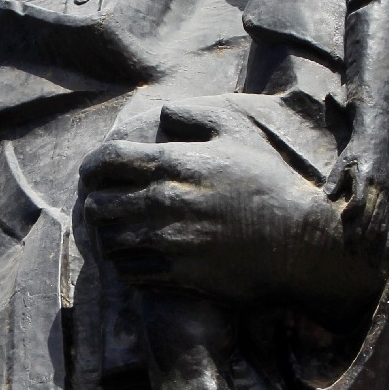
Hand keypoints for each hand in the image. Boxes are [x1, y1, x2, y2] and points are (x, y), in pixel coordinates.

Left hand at [79, 95, 386, 324]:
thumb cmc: (269, 183)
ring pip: (110, 240)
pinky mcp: (179, 273)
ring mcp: (169, 240)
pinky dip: (124, 266)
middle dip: (95, 205)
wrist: (298, 240)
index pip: (108, 161)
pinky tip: (134, 260)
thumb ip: (194, 118)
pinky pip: (131, 272)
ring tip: (114, 236)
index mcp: (174, 164)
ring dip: (107, 237)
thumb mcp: (237, 134)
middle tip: (101, 209)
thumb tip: (164, 116)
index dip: (91, 167)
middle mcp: (164, 201)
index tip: (90, 176)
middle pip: (100, 204)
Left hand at [325, 106, 388, 257]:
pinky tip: (375, 242)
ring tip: (362, 252)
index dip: (352, 212)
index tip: (343, 220)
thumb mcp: (345, 159)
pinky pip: (387, 217)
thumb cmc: (359, 149)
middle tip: (350, 249)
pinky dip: (381, 231)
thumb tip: (327, 195)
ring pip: (382, 219)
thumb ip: (336, 177)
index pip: (360, 200)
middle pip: (372, 215)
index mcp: (367, 177)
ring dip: (372, 237)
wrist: (383, 137)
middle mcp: (381, 187)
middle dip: (361, 233)